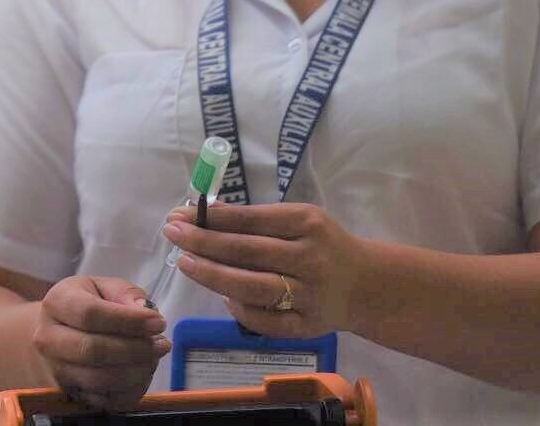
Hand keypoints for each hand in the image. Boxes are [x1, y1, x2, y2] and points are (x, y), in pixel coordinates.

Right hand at [33, 275, 168, 411]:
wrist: (61, 330)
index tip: (157, 322)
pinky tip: (143, 373)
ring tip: (154, 357)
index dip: (128, 321)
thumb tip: (144, 310)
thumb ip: (125, 293)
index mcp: (56, 303)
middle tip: (162, 343)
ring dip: (136, 371)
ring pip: (99, 379)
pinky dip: (131, 390)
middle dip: (134, 349)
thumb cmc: (88, 303)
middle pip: (92, 350)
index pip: (90, 314)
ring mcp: (58, 370)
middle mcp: (49, 339)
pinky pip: (105, 401)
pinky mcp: (72, 393)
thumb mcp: (104, 286)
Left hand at [163, 202, 369, 338]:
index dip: (211, 218)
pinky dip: (239, 309)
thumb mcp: (299, 220)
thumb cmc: (322, 244)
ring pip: (253, 288)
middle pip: (248, 252)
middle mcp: (310, 258)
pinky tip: (221, 295)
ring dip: (213, 276)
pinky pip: (265, 321)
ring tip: (184, 263)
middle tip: (172, 234)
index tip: (179, 214)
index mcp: (307, 223)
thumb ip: (257, 218)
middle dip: (203, 243)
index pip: (251, 219)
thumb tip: (206, 213)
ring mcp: (309, 295)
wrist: (366, 285)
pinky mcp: (307, 326)